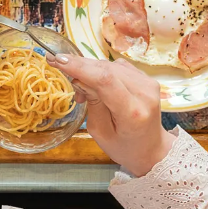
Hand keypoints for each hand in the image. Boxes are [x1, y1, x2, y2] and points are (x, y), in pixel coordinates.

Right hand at [47, 54, 175, 176]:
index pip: (104, 80)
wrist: (152, 149)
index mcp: (132, 112)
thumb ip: (92, 103)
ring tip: (80, 89)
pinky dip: (101, 71)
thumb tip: (79, 78)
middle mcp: (144, 93)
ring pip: (110, 65)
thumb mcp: (100, 132)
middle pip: (106, 69)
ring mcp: (148, 83)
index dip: (79, 67)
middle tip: (57, 64)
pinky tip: (94, 84)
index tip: (57, 59)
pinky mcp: (146, 78)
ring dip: (89, 70)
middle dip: (79, 65)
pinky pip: (117, 66)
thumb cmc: (123, 146)